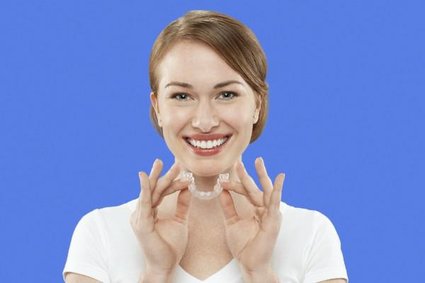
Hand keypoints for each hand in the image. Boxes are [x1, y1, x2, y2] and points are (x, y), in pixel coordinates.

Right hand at [130, 159, 190, 280]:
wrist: (165, 265)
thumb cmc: (170, 246)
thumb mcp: (180, 221)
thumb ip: (182, 205)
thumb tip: (187, 188)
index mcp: (150, 212)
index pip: (161, 192)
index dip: (171, 181)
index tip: (182, 170)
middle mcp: (143, 212)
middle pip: (154, 189)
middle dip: (162, 174)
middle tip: (169, 159)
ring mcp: (140, 217)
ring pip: (150, 193)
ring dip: (158, 178)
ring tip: (161, 163)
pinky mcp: (141, 223)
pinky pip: (144, 203)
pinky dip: (144, 190)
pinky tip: (145, 178)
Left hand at [219, 158, 284, 281]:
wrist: (249, 263)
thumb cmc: (243, 246)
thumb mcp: (231, 222)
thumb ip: (228, 207)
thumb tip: (221, 191)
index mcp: (255, 210)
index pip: (245, 192)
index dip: (234, 185)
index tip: (222, 179)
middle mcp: (263, 210)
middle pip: (255, 188)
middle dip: (250, 174)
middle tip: (243, 159)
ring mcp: (270, 214)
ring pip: (265, 191)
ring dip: (262, 176)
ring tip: (259, 162)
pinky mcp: (274, 220)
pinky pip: (275, 203)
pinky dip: (277, 191)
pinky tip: (279, 179)